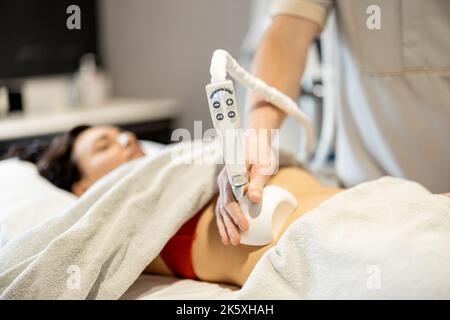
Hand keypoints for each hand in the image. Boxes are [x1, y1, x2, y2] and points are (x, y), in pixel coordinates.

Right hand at [215, 129, 275, 244]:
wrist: (254, 143)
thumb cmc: (260, 154)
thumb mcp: (263, 166)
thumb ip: (257, 181)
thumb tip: (254, 199)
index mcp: (230, 174)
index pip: (230, 198)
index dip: (236, 214)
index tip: (245, 226)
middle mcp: (223, 181)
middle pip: (224, 206)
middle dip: (230, 225)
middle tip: (237, 240)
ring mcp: (223, 186)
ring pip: (221, 209)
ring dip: (225, 227)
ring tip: (231, 242)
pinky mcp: (226, 191)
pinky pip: (221, 209)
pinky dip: (223, 222)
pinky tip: (226, 235)